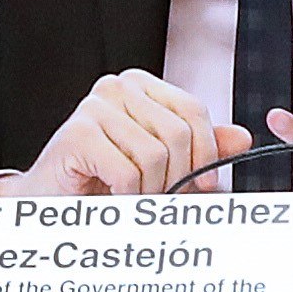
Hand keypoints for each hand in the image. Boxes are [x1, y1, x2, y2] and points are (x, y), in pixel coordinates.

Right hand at [0, 69, 252, 196]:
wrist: (49, 204)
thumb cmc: (104, 183)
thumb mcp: (162, 166)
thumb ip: (198, 149)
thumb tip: (243, 137)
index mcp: (140, 87)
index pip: (193, 110)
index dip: (207, 151)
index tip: (204, 186)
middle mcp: (117, 87)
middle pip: (178, 133)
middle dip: (177, 178)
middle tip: (159, 200)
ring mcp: (94, 106)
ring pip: (156, 156)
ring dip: (149, 192)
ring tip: (129, 199)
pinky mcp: (78, 133)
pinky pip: (129, 172)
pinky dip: (127, 197)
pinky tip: (108, 196)